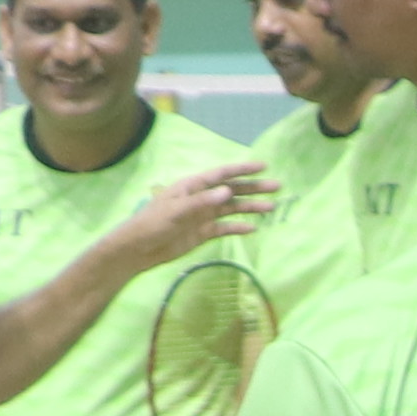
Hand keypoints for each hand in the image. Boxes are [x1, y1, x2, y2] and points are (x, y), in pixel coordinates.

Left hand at [115, 164, 277, 271]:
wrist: (139, 249)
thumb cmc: (153, 224)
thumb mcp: (177, 210)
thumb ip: (203, 201)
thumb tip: (228, 191)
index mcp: (192, 186)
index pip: (222, 175)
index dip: (242, 170)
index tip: (263, 167)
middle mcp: (201, 198)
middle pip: (231, 190)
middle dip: (254, 188)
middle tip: (277, 187)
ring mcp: (203, 216)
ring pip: (231, 209)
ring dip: (250, 207)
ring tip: (271, 208)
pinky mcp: (202, 233)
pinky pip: (225, 228)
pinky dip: (238, 228)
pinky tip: (253, 229)